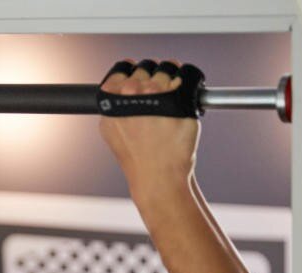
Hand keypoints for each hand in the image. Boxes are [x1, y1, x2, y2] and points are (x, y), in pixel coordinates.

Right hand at [98, 59, 199, 199]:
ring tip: (170, 105)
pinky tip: (185, 98)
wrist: (157, 176)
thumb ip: (114, 105)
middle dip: (152, 78)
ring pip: (166, 70)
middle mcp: (132, 92)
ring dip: (171, 81)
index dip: (132, 73)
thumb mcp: (112, 130)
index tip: (140, 80)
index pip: (122, 69)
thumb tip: (120, 88)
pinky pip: (187, 77)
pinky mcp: (180, 98)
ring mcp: (157, 93)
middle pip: (145, 68)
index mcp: (112, 98)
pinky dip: (189, 83)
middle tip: (157, 99)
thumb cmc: (137, 157)